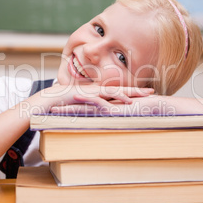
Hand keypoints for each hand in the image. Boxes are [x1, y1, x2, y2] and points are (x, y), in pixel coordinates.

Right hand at [26, 84, 153, 114]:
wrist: (50, 99)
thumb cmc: (65, 103)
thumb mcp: (83, 106)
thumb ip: (93, 108)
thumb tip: (103, 114)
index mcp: (99, 92)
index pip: (119, 91)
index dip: (133, 92)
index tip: (146, 93)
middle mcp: (97, 90)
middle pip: (121, 89)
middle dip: (137, 90)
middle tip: (152, 91)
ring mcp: (92, 92)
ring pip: (113, 91)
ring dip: (128, 94)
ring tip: (142, 96)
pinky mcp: (85, 96)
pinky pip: (101, 99)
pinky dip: (111, 100)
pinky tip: (120, 104)